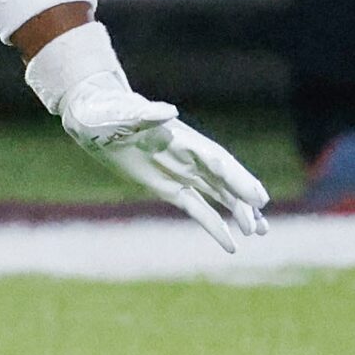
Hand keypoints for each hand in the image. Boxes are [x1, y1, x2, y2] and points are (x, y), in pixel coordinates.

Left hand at [57, 73, 269, 251]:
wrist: (92, 118)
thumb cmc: (109, 110)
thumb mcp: (125, 113)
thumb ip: (147, 114)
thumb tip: (168, 110)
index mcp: (182, 138)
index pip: (216, 160)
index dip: (237, 178)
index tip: (258, 197)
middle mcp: (187, 156)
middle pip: (224, 180)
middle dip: (244, 200)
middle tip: (262, 224)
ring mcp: (179, 173)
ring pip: (217, 195)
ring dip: (239, 212)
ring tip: (261, 232)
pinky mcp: (167, 187)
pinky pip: (197, 208)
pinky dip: (214, 225)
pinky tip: (231, 244)